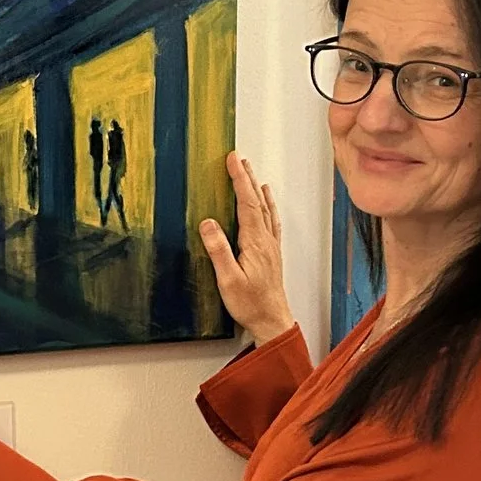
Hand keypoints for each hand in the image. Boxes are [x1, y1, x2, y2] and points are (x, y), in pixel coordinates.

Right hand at [199, 151, 293, 344]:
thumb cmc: (250, 304)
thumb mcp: (228, 279)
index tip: (232, 161)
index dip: (239, 179)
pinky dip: (268, 207)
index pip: (246, 203)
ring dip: (257, 189)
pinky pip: (271, 222)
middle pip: (257, 201)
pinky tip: (268, 203)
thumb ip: (219, 250)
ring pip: (265, 209)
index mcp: (254, 242)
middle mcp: (266, 240)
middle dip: (247, 178)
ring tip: (252, 173)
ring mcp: (271, 246)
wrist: (272, 321)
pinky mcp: (272, 253)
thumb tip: (208, 223)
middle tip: (239, 159)